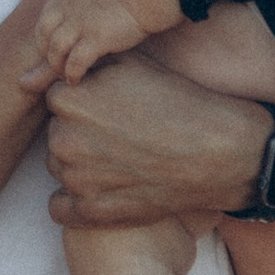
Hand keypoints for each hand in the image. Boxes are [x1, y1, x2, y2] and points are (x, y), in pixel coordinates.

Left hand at [22, 0, 150, 93]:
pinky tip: (76, 80)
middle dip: (49, 58)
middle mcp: (65, 11)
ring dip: (58, 68)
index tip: (55, 54)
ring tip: (67, 76)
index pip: (42, 27)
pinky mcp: (96, 39)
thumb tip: (58, 21)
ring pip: (56, 53)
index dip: (46, 44)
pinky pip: (75, 63)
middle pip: (45, 41)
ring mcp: (79, 25)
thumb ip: (70, 6)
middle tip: (59, 68)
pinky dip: (72, 74)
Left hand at [44, 54, 268, 232]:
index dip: (85, 101)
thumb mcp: (131, 63)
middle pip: (58, 134)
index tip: (109, 108)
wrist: (218, 151)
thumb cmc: (177, 102)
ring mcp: (77, 179)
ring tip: (122, 160)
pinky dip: (74, 201)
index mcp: (69, 100)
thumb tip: (57, 65)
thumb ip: (88, 63)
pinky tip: (100, 190)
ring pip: (61, 168)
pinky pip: (59, 207)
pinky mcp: (92, 211)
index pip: (58, 99)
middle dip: (81, 133)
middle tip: (120, 135)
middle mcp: (64, 139)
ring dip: (81, 165)